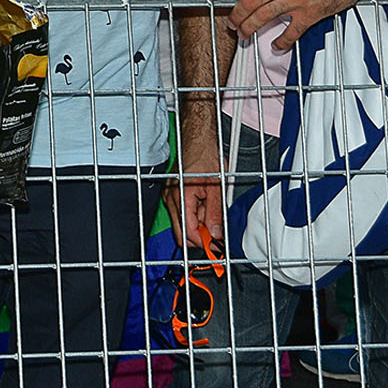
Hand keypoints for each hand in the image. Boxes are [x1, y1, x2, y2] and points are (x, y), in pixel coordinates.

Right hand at [165, 116, 226, 247]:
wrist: (198, 139)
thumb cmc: (205, 156)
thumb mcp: (217, 187)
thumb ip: (216, 213)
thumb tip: (216, 234)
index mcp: (180, 197)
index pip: (189, 232)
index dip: (204, 242)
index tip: (217, 248)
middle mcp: (171, 199)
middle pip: (182, 233)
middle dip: (200, 236)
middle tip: (216, 233)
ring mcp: (170, 197)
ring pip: (183, 223)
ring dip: (199, 224)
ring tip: (213, 210)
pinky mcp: (173, 194)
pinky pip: (183, 212)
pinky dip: (195, 214)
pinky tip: (206, 205)